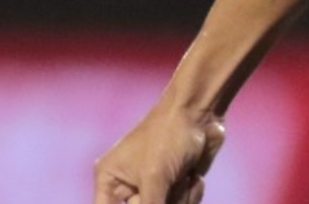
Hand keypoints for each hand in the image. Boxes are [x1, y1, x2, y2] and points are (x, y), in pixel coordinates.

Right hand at [93, 106, 227, 203]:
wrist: (199, 113)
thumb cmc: (167, 136)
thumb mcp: (154, 177)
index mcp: (109, 179)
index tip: (144, 197)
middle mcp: (129, 186)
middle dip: (162, 201)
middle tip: (167, 182)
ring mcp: (154, 188)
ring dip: (180, 198)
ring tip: (183, 176)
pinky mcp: (176, 186)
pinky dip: (191, 194)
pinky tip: (193, 176)